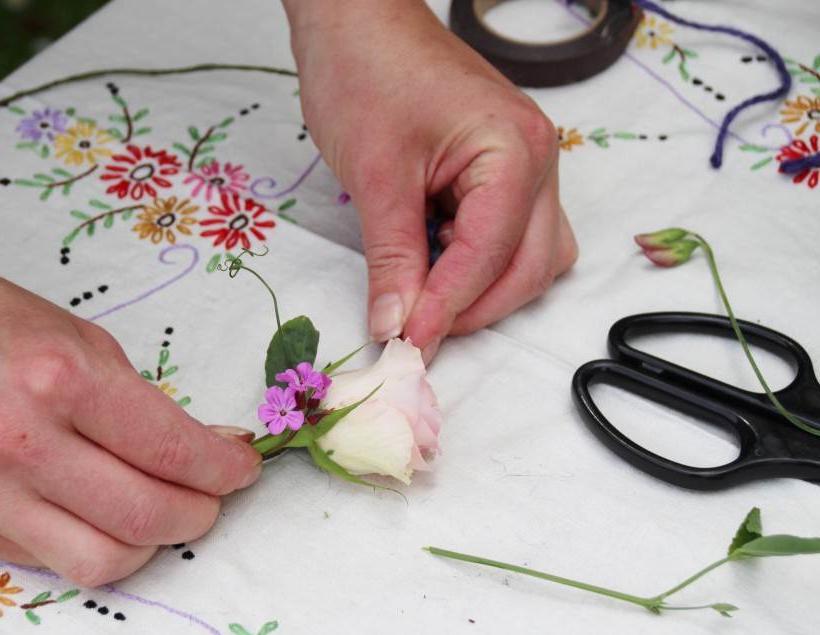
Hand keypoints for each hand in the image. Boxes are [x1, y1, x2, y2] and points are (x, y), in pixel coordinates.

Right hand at [0, 255, 259, 585]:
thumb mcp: (77, 335)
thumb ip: (143, 400)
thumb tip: (209, 447)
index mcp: (61, 379)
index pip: (172, 451)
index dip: (226, 468)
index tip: (242, 466)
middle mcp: (25, 444)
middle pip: (149, 517)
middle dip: (203, 511)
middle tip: (212, 494)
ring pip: (106, 560)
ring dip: (154, 544)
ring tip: (162, 511)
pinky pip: (56, 561)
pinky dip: (98, 546)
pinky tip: (106, 515)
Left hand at [285, 0, 577, 360]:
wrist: (356, 22)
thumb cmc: (365, 75)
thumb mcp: (375, 177)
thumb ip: (393, 259)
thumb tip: (396, 326)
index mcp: (515, 152)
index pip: (492, 255)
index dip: (448, 307)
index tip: (408, 343)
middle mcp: (537, 161)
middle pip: (531, 267)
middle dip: (474, 307)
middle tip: (416, 330)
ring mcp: (525, 165)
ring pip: (529, 257)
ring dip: (482, 288)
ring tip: (423, 293)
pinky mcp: (503, 171)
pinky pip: (507, 235)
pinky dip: (475, 261)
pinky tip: (431, 261)